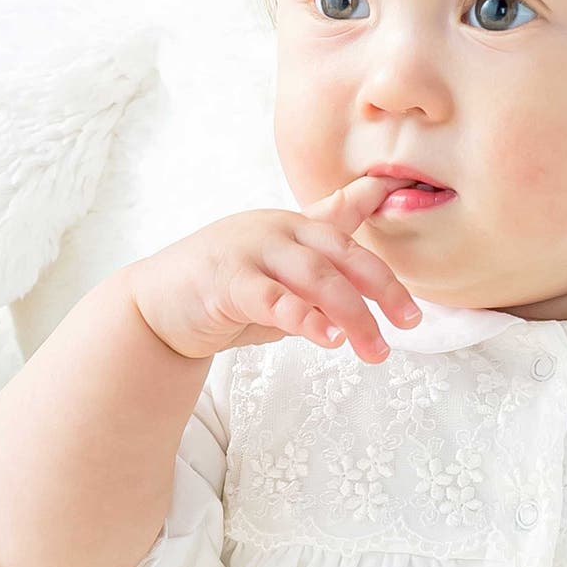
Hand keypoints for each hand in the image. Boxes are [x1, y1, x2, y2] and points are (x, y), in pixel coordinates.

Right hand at [121, 175, 421, 362]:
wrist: (156, 308)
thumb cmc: (229, 292)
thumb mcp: (283, 278)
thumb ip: (325, 273)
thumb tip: (370, 284)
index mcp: (295, 226)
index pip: (349, 226)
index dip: (381, 228)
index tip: (411, 215)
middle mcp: (277, 229)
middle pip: (343, 253)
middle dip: (383, 288)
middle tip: (409, 323)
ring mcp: (250, 250)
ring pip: (315, 277)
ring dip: (351, 315)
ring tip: (374, 350)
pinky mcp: (225, 280)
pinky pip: (273, 298)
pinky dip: (303, 317)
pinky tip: (326, 338)